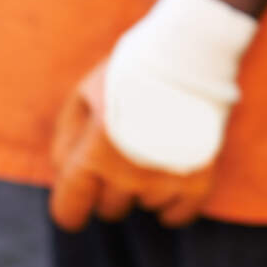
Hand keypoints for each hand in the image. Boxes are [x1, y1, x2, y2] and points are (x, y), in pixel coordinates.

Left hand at [49, 0, 255, 229]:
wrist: (190, 53)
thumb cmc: (130, 71)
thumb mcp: (83, 95)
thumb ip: (67, 140)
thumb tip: (66, 174)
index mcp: (93, 155)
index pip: (71, 209)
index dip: (71, 209)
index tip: (78, 206)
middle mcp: (128, 174)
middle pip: (111, 209)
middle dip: (111, 188)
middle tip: (125, 157)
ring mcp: (166, 178)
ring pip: (147, 206)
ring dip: (146, 187)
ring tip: (155, 152)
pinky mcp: (200, 175)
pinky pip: (181, 213)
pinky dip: (175, 206)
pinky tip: (173, 183)